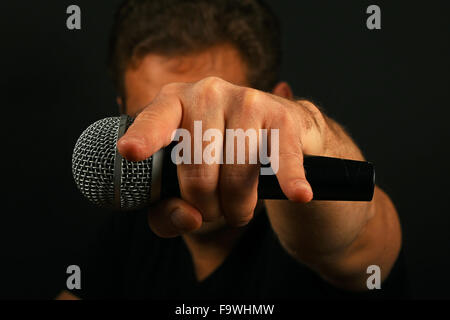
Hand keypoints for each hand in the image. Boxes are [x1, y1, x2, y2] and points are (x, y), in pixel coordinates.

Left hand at [117, 76, 325, 236]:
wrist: (272, 129)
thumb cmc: (219, 157)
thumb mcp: (182, 183)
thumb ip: (168, 210)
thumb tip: (188, 218)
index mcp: (172, 103)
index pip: (153, 120)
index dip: (143, 138)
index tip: (130, 152)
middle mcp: (206, 93)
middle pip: (198, 170)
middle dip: (206, 207)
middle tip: (212, 211)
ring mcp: (246, 100)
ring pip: (237, 175)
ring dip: (238, 207)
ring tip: (238, 208)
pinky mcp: (281, 115)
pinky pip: (281, 158)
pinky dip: (289, 180)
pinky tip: (298, 193)